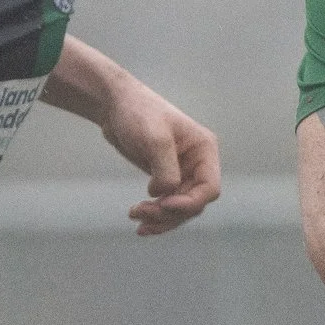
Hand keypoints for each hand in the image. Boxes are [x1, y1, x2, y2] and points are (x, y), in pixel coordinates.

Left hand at [100, 86, 223, 234]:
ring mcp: (182, 172)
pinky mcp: (164, 177)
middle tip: (139, 213)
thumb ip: (165, 170)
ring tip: (135, 218)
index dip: (189, 202)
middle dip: (168, 213)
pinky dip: (154, 214)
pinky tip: (138, 219)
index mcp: (204, 150)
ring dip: (160, 218)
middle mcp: (197, 163)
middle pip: (193, 203)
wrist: (115, 104)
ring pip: (179, 208)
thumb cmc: (138, 113)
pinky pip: (166, 204)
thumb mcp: (154, 139)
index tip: (163, 204)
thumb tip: (164, 195)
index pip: (209, 188)